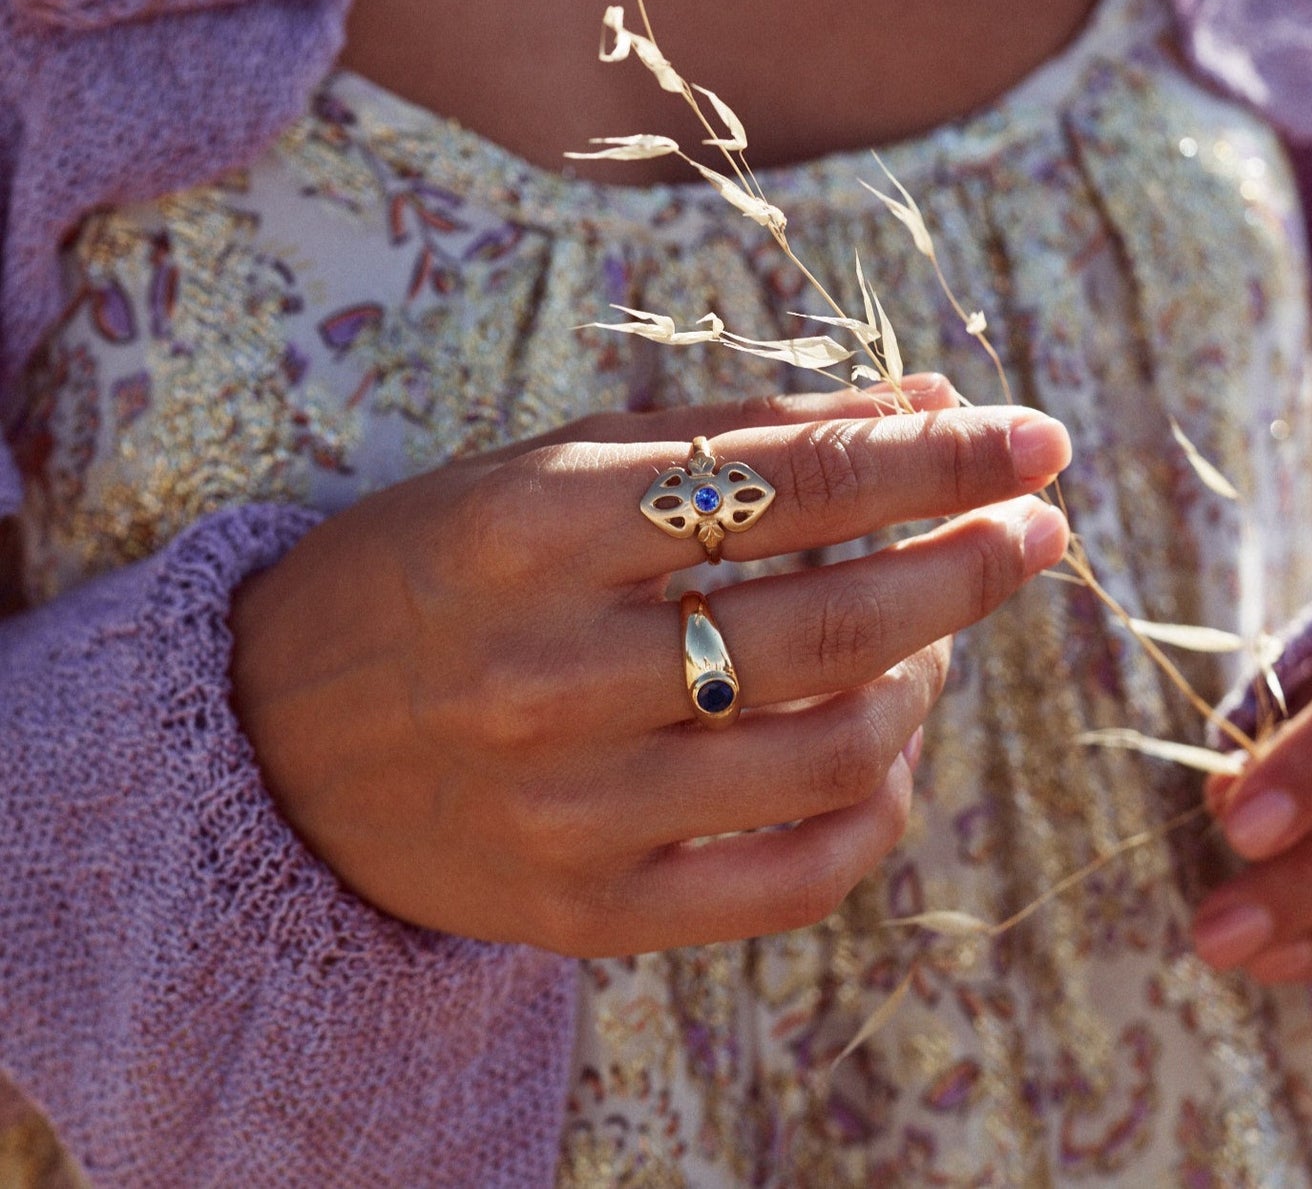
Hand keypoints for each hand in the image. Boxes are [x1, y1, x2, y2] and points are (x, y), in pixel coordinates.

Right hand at [229, 375, 1070, 955]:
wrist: (270, 740)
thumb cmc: (422, 575)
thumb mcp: (546, 470)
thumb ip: (729, 436)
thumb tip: (914, 406)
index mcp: (537, 527)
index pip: (795, 480)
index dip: (938, 456)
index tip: (1030, 438)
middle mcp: (554, 670)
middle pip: (836, 618)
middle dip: (970, 562)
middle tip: (1034, 528)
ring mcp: (572, 806)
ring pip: (834, 749)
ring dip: (924, 677)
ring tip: (933, 635)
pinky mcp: (586, 910)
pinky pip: (791, 876)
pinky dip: (876, 806)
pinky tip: (886, 748)